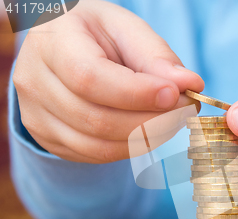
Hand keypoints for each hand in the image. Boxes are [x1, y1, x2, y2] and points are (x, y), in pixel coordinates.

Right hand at [13, 0, 203, 162]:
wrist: (62, 49)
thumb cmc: (97, 35)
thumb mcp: (126, 28)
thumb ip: (156, 55)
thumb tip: (189, 84)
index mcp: (51, 42)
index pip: (90, 78)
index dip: (137, 94)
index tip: (176, 95)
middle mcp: (34, 82)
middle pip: (97, 120)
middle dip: (152, 121)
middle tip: (186, 110)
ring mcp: (36, 117)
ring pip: (99, 146)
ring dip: (147, 139)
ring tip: (173, 119)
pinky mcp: (49, 140)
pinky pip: (97, 156)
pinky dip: (131, 148)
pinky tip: (150, 130)